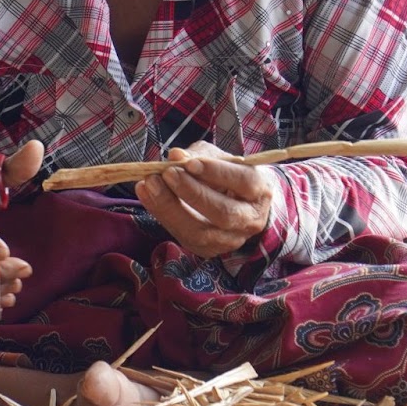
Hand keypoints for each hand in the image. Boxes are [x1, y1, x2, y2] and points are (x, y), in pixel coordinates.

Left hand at [134, 141, 274, 257]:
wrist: (239, 203)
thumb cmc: (228, 174)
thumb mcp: (219, 158)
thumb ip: (199, 155)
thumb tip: (176, 155)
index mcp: (260, 191)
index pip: (243, 182)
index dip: (216, 172)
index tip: (189, 163)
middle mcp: (250, 220)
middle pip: (223, 213)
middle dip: (192, 193)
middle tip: (166, 173)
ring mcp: (230, 240)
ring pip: (200, 232)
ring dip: (170, 208)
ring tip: (150, 184)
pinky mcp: (208, 250)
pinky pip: (183, 236)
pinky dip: (161, 214)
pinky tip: (146, 194)